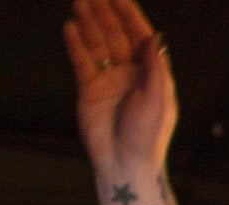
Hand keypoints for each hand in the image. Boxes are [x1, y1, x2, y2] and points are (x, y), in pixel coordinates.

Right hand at [65, 0, 175, 173]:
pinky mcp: (89, 90)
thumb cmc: (147, 136)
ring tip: (80, 2)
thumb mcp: (157, 100)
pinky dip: (76, 44)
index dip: (130, 15)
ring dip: (90, 23)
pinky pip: (81, 61)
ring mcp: (109, 80)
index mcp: (151, 74)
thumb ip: (156, 67)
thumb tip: (155, 37)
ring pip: (98, 44)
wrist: (124, 164)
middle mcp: (130, 73)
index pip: (140, 37)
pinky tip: (70, 27)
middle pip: (116, 35)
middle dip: (106, 13)